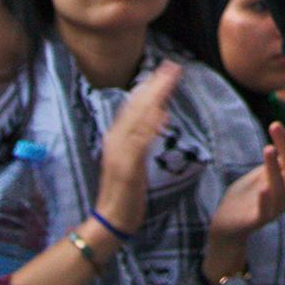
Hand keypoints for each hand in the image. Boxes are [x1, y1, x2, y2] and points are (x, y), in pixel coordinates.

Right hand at [95, 62, 184, 233]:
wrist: (111, 218)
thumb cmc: (124, 191)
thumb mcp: (134, 159)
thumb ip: (143, 137)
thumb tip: (159, 114)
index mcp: (117, 136)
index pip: (134, 104)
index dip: (149, 86)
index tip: (164, 70)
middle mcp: (116, 139)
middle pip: (137, 105)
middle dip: (155, 85)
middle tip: (172, 66)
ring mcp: (121, 152)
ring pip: (139, 118)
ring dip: (155, 97)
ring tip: (170, 79)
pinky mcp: (128, 167)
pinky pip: (140, 142)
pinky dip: (150, 126)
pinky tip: (161, 113)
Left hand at [210, 120, 284, 242]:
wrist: (228, 222)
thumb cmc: (248, 194)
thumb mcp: (266, 171)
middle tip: (275, 125)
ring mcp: (273, 209)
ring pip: (281, 189)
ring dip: (275, 169)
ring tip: (268, 148)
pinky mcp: (257, 220)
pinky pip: (265, 212)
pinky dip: (266, 200)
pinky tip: (263, 188)